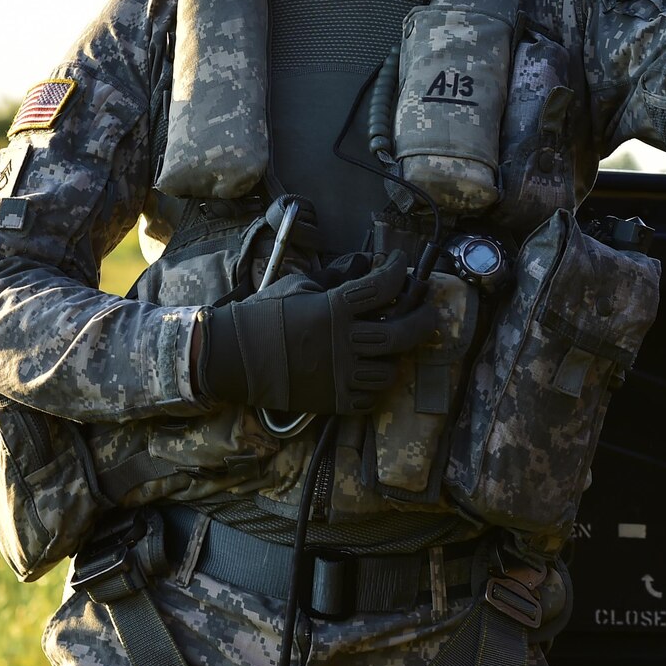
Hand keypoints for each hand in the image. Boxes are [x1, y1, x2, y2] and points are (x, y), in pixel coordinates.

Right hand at [200, 252, 438, 414]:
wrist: (235, 356)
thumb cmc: (264, 316)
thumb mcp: (297, 286)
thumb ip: (334, 280)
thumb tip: (365, 268)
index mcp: (333, 309)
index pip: (382, 287)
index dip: (398, 271)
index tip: (402, 264)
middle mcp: (343, 343)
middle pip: (401, 333)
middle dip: (423, 320)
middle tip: (430, 311)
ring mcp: (340, 375)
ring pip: (389, 370)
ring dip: (396, 357)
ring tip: (394, 347)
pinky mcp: (334, 401)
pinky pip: (370, 397)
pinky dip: (375, 385)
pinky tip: (371, 372)